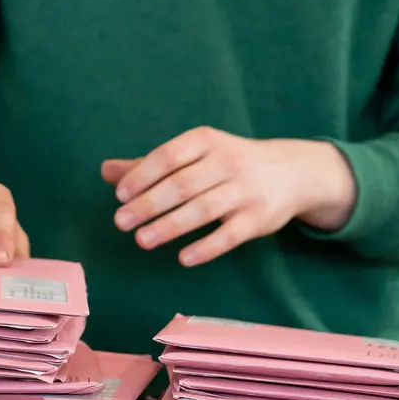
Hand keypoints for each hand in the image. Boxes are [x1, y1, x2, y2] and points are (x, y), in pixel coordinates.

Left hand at [103, 128, 357, 266]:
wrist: (292, 172)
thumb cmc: (229, 162)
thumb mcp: (195, 154)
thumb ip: (150, 164)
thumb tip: (105, 171)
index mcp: (206, 141)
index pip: (168, 156)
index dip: (142, 176)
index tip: (120, 195)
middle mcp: (227, 162)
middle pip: (182, 185)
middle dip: (148, 204)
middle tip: (121, 222)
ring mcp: (245, 191)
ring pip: (202, 210)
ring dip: (169, 226)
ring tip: (142, 241)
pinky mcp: (258, 219)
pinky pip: (229, 235)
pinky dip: (206, 247)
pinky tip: (183, 258)